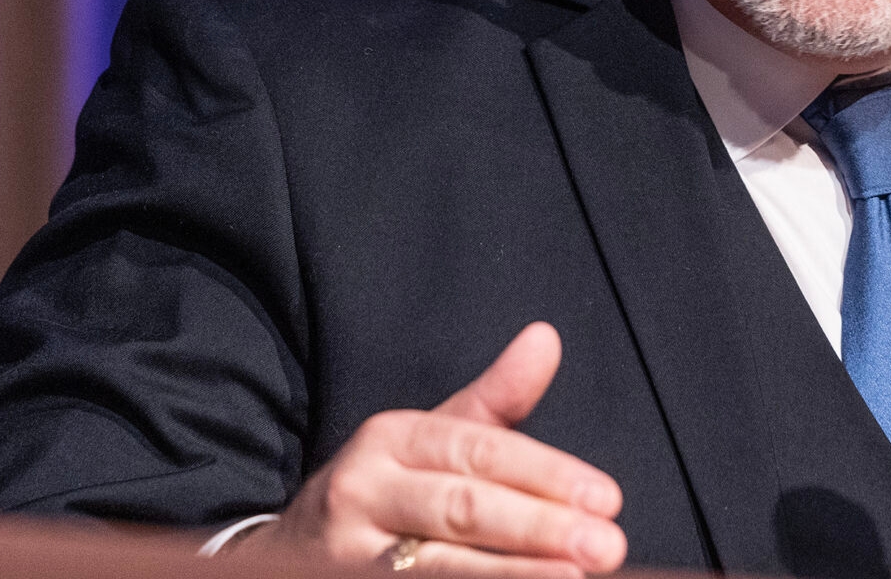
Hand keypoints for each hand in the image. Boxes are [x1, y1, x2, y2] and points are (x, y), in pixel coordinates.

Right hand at [237, 322, 625, 576]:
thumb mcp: (430, 438)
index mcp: (391, 438)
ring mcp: (350, 555)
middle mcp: (364, 491)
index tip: (608, 498)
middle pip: (462, 509)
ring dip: (513, 573)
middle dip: (540, 528)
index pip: (480, 452)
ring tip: (574, 578)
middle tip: (608, 546)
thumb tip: (547, 336)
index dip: (547, 475)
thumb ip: (494, 399)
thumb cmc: (384, 492)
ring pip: (440, 565)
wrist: (282, 558)